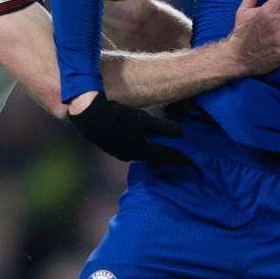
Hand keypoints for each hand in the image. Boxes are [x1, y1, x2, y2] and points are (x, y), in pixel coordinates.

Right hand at [68, 92, 191, 165]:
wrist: (88, 116)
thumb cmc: (117, 117)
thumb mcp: (143, 120)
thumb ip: (162, 127)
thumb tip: (181, 134)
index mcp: (141, 151)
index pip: (166, 157)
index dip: (179, 158)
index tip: (191, 162)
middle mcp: (131, 156)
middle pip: (154, 158)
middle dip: (167, 158)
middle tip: (179, 157)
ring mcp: (120, 152)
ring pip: (143, 154)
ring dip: (154, 152)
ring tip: (163, 150)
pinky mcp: (112, 146)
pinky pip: (133, 149)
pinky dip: (142, 147)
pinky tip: (142, 142)